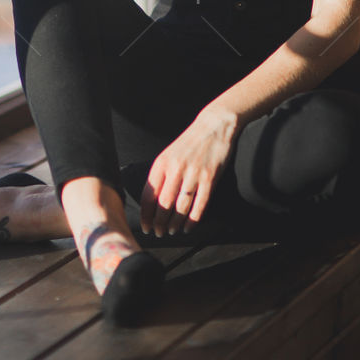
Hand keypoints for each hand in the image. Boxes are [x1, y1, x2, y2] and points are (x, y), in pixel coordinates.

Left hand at [139, 106, 238, 237]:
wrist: (213, 126)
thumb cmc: (189, 143)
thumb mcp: (169, 154)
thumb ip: (161, 175)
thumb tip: (151, 201)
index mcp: (162, 163)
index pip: (149, 195)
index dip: (146, 215)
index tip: (146, 227)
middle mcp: (176, 168)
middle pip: (164, 204)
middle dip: (159, 223)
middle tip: (159, 233)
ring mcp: (193, 174)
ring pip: (181, 207)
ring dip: (175, 224)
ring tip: (172, 231)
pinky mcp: (209, 178)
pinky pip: (200, 205)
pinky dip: (193, 220)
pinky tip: (188, 227)